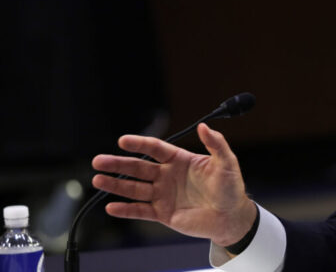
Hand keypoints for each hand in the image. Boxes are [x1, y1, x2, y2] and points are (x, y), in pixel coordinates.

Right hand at [91, 123, 256, 245]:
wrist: (231, 217)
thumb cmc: (231, 188)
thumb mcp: (226, 163)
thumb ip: (216, 144)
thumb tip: (204, 126)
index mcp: (180, 160)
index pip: (155, 149)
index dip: (140, 144)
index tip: (123, 140)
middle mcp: (168, 176)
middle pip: (139, 168)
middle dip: (118, 164)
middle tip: (99, 161)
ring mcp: (164, 195)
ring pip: (135, 188)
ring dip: (116, 185)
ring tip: (97, 179)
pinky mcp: (163, 213)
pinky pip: (141, 210)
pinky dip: (126, 210)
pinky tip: (111, 206)